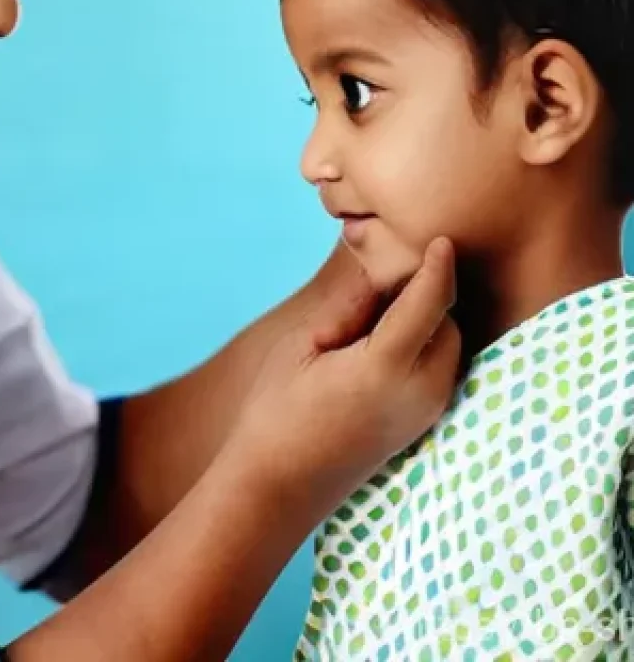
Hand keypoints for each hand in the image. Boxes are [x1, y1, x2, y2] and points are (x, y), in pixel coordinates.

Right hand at [231, 237, 459, 508]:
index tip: (443, 238)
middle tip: (378, 286)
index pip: (429, 302)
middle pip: (446, 324)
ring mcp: (424, 413)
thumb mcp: (302, 346)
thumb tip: (375, 270)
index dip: (437, 266)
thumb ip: (346, 307)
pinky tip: (383, 342)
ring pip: (447, 348)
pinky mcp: (420, 424)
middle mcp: (419, 392)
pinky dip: (424, 346)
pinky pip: (439, 370)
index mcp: (386, 368)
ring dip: (428, 322)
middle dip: (426, 295)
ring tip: (374, 318)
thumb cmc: (277, 410)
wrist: (278, 485)